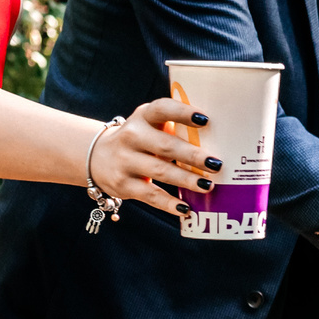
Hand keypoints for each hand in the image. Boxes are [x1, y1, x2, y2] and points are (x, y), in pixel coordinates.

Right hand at [93, 98, 216, 215]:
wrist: (96, 156)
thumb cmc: (140, 138)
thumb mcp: (149, 124)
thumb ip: (175, 126)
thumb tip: (223, 137)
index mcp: (143, 116)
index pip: (162, 109)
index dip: (182, 113)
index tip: (205, 119)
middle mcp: (131, 136)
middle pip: (165, 146)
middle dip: (193, 155)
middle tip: (217, 164)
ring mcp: (125, 161)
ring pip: (159, 171)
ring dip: (186, 180)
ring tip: (209, 185)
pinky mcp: (122, 185)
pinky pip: (150, 195)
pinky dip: (169, 204)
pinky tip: (186, 209)